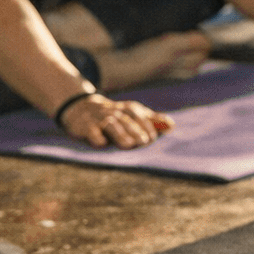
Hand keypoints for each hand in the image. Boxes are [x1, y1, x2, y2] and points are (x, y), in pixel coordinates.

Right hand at [58, 94, 172, 148]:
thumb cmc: (115, 116)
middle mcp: (115, 113)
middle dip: (135, 130)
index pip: (139, 116)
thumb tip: (172, 126)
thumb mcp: (134, 115)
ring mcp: (99, 120)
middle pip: (126, 121)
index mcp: (128, 109)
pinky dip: (96, 137)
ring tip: (129, 144)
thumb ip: (153, 121)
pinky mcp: (85, 128)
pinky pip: (91, 132)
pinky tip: (101, 143)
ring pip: (110, 125)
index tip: (152, 138)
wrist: (82, 110)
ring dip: (119, 134)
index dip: (147, 126)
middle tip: (144, 141)